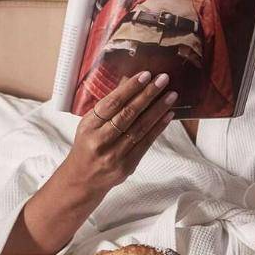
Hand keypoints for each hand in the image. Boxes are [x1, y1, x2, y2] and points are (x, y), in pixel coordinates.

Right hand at [63, 71, 177, 199]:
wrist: (83, 179)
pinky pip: (146, 142)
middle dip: (148, 94)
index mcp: (88, 126)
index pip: (112, 103)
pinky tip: (168, 115)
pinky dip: (158, 127)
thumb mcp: (89, 124)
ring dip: (158, 109)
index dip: (130, 88)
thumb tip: (130, 82)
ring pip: (140, 128)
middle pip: (128, 114)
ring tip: (171, 95)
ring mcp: (115, 155)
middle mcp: (101, 141)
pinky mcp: (127, 165)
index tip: (146, 75)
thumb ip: (108, 106)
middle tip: (163, 79)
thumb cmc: (87, 145)